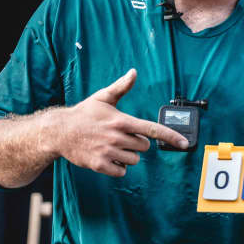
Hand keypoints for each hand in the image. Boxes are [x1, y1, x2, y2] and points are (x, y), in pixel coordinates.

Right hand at [55, 69, 188, 175]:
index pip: (151, 129)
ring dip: (127, 155)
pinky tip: (107, 156)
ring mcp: (108, 152)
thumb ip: (121, 87)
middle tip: (121, 136)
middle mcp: (117, 136)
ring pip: (134, 160)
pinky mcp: (100, 165)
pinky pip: (121, 171)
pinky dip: (117, 167)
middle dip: (136, 143)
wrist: (59, 131)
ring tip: (111, 146)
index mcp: (121, 120)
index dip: (170, 136)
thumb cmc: (84, 114)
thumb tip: (134, 72)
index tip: (184, 143)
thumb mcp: (103, 98)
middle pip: (144, 146)